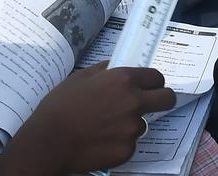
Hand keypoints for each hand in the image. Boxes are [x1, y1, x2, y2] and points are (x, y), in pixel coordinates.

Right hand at [12, 64, 174, 173]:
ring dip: (131, 123)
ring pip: (143, 123)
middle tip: (148, 102)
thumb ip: (107, 70)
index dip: (152, 81)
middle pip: (167, 99)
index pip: (157, 77)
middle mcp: (134, 103)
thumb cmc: (62, 104)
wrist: (50, 141)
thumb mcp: (83, 76)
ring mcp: (132, 129)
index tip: (146, 85)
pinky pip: (130, 142)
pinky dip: (120, 141)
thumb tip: (119, 67)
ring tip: (106, 125)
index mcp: (124, 80)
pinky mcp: (127, 151)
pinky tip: (101, 139)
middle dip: (161, 99)